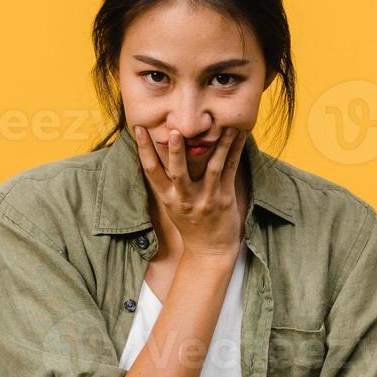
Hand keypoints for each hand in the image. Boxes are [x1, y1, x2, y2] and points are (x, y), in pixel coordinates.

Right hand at [132, 124, 247, 258]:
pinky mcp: (224, 199)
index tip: (138, 129)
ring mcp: (205, 199)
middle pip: (177, 171)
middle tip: (174, 131)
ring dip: (217, 145)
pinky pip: (230, 171)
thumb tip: (162, 151)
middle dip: (175, 151)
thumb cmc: (190, 224)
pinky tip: (238, 135)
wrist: (209, 250)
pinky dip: (234, 151)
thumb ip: (167, 182)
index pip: (151, 170)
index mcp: (167, 197)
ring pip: (211, 167)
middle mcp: (184, 199)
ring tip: (221, 125)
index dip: (143, 149)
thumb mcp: (172, 205)